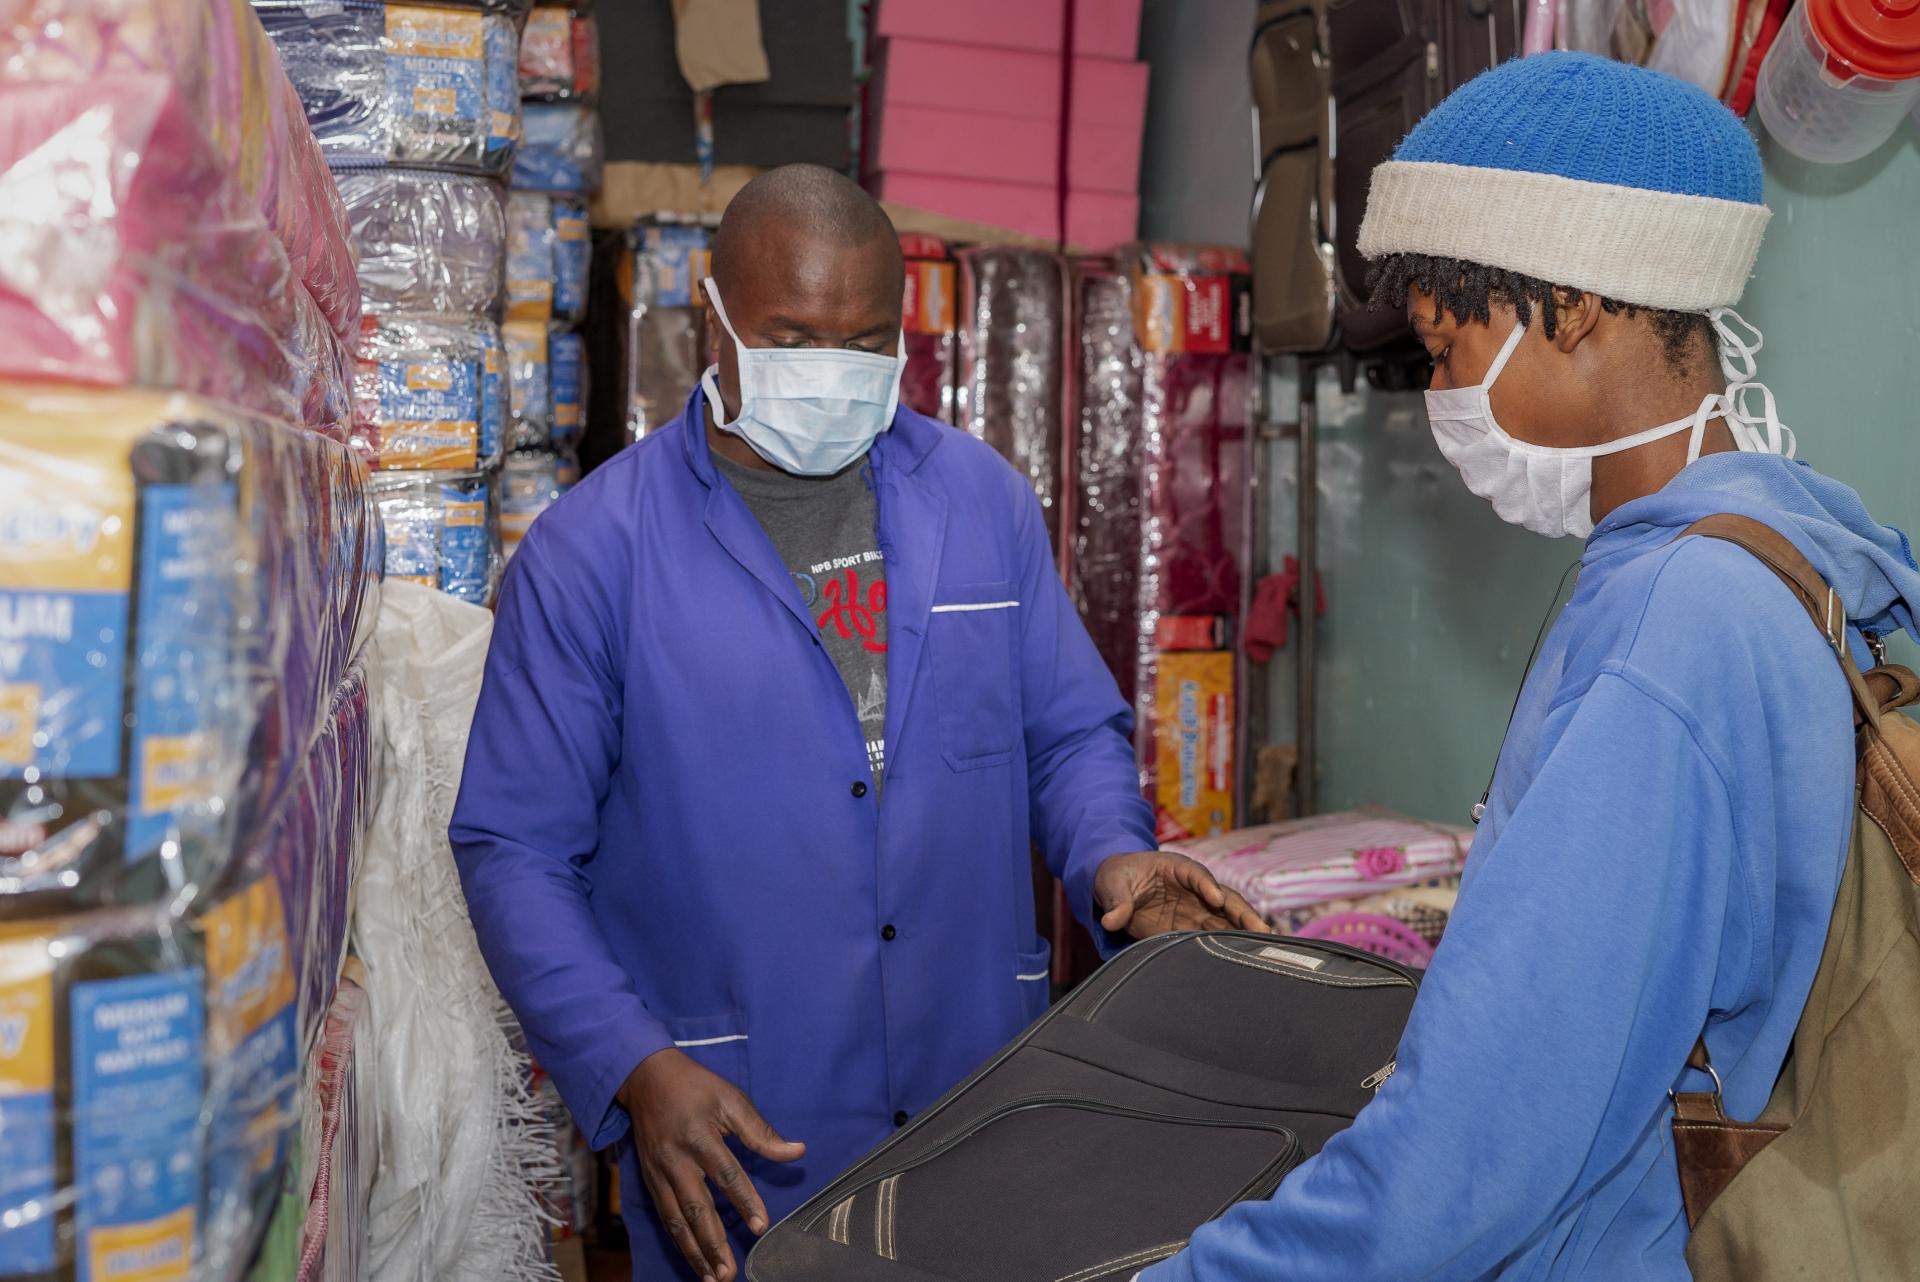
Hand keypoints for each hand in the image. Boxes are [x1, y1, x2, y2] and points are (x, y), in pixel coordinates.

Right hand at [619, 1049, 805, 1281]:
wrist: (646, 1078)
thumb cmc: (696, 1087)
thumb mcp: (731, 1098)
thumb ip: (761, 1131)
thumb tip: (796, 1152)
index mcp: (700, 1136)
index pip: (726, 1175)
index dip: (745, 1201)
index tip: (761, 1227)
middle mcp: (676, 1159)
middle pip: (696, 1208)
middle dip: (713, 1243)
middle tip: (730, 1271)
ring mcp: (659, 1173)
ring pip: (677, 1220)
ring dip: (695, 1252)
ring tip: (714, 1277)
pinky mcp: (650, 1180)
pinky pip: (665, 1217)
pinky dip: (679, 1242)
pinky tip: (694, 1260)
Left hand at [1093, 851, 1268, 938]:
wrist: (1117, 887)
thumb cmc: (1117, 877)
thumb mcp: (1111, 884)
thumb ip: (1116, 902)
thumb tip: (1110, 920)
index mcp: (1176, 868)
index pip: (1195, 874)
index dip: (1207, 885)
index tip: (1217, 899)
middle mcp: (1194, 888)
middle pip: (1223, 897)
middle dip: (1242, 912)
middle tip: (1261, 930)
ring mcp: (1197, 908)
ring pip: (1227, 918)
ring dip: (1245, 931)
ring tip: (1266, 946)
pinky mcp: (1193, 927)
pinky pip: (1216, 935)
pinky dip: (1231, 944)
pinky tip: (1247, 957)